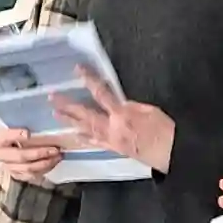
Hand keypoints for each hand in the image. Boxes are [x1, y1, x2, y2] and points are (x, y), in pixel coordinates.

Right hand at [0, 125, 66, 182]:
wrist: (10, 146)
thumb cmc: (16, 131)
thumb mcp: (17, 124)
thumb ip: (25, 122)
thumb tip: (46, 114)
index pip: (5, 136)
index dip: (15, 135)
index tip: (28, 133)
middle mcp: (0, 154)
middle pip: (20, 156)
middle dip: (39, 153)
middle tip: (55, 149)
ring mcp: (8, 167)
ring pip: (28, 168)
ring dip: (45, 163)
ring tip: (58, 156)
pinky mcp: (16, 175)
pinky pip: (32, 175)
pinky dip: (45, 169)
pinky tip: (53, 162)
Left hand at [56, 78, 174, 173]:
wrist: (170, 153)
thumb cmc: (165, 130)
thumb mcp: (149, 109)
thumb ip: (130, 104)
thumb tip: (118, 101)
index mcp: (123, 114)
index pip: (101, 93)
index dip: (89, 80)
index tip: (77, 70)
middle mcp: (113, 127)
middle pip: (86, 114)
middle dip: (68, 106)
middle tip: (53, 98)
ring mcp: (112, 140)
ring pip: (87, 129)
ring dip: (71, 122)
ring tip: (56, 115)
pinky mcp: (116, 148)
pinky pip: (96, 142)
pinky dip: (85, 138)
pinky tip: (76, 135)